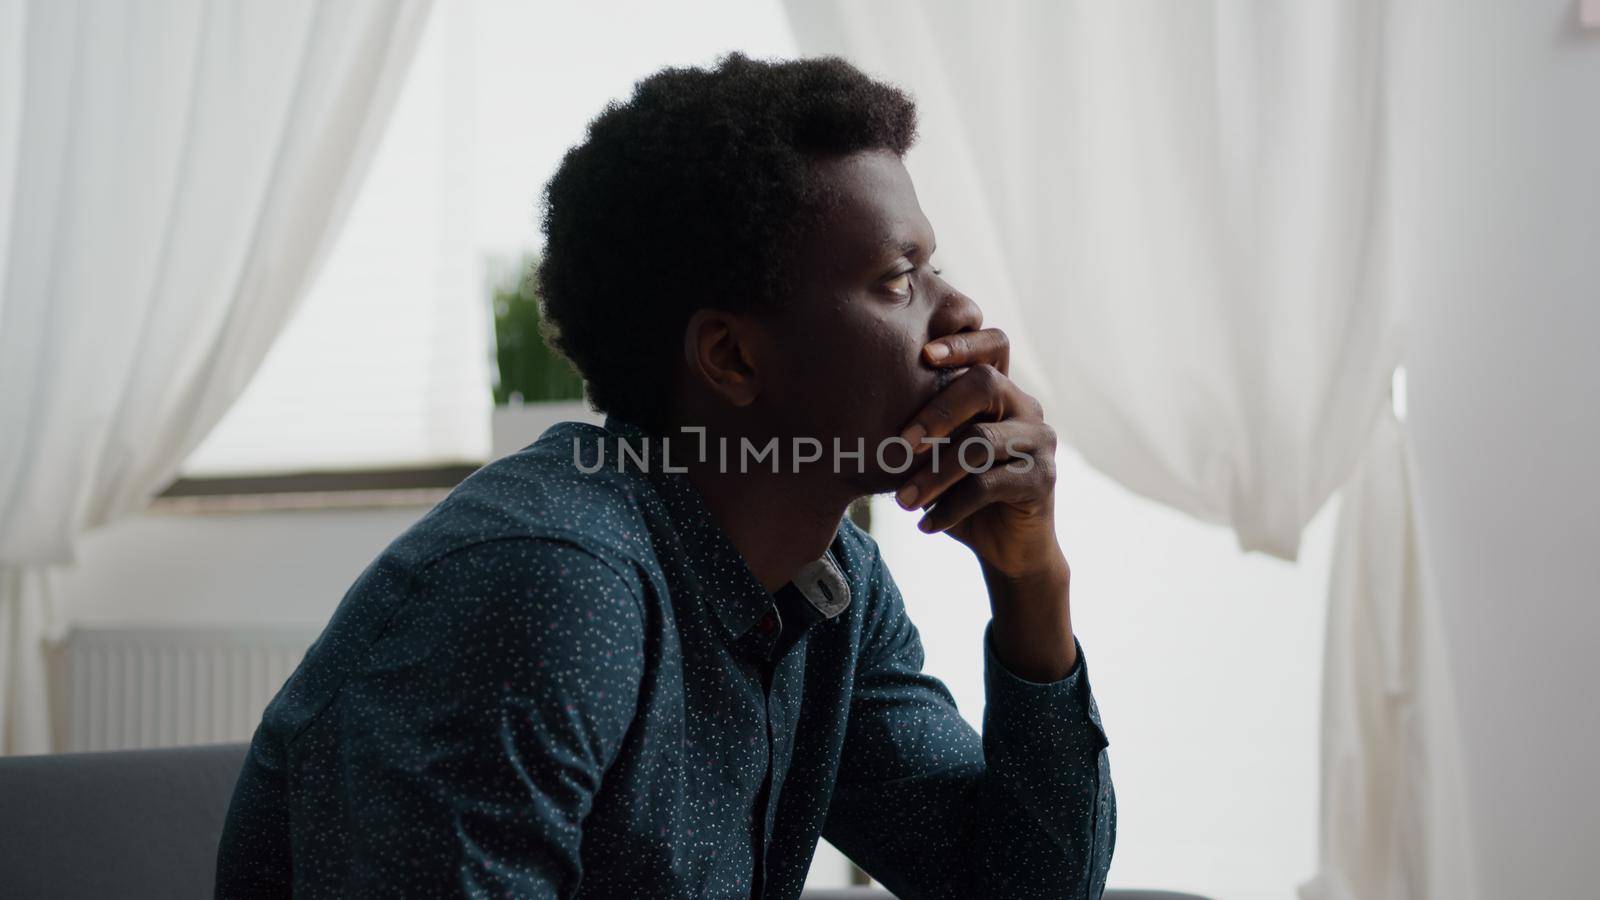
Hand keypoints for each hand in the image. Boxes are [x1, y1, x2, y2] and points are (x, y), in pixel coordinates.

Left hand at [893, 328, 1064, 580]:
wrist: (1006, 548)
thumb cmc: (961, 494)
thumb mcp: (938, 458)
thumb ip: (922, 432)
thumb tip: (861, 415)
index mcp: (1001, 392)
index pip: (993, 344)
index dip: (962, 342)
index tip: (924, 355)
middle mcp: (1025, 407)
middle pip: (985, 384)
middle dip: (936, 413)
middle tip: (900, 445)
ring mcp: (1039, 440)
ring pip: (981, 441)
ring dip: (935, 474)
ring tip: (902, 500)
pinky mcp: (1043, 478)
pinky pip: (989, 484)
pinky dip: (951, 506)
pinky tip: (925, 524)